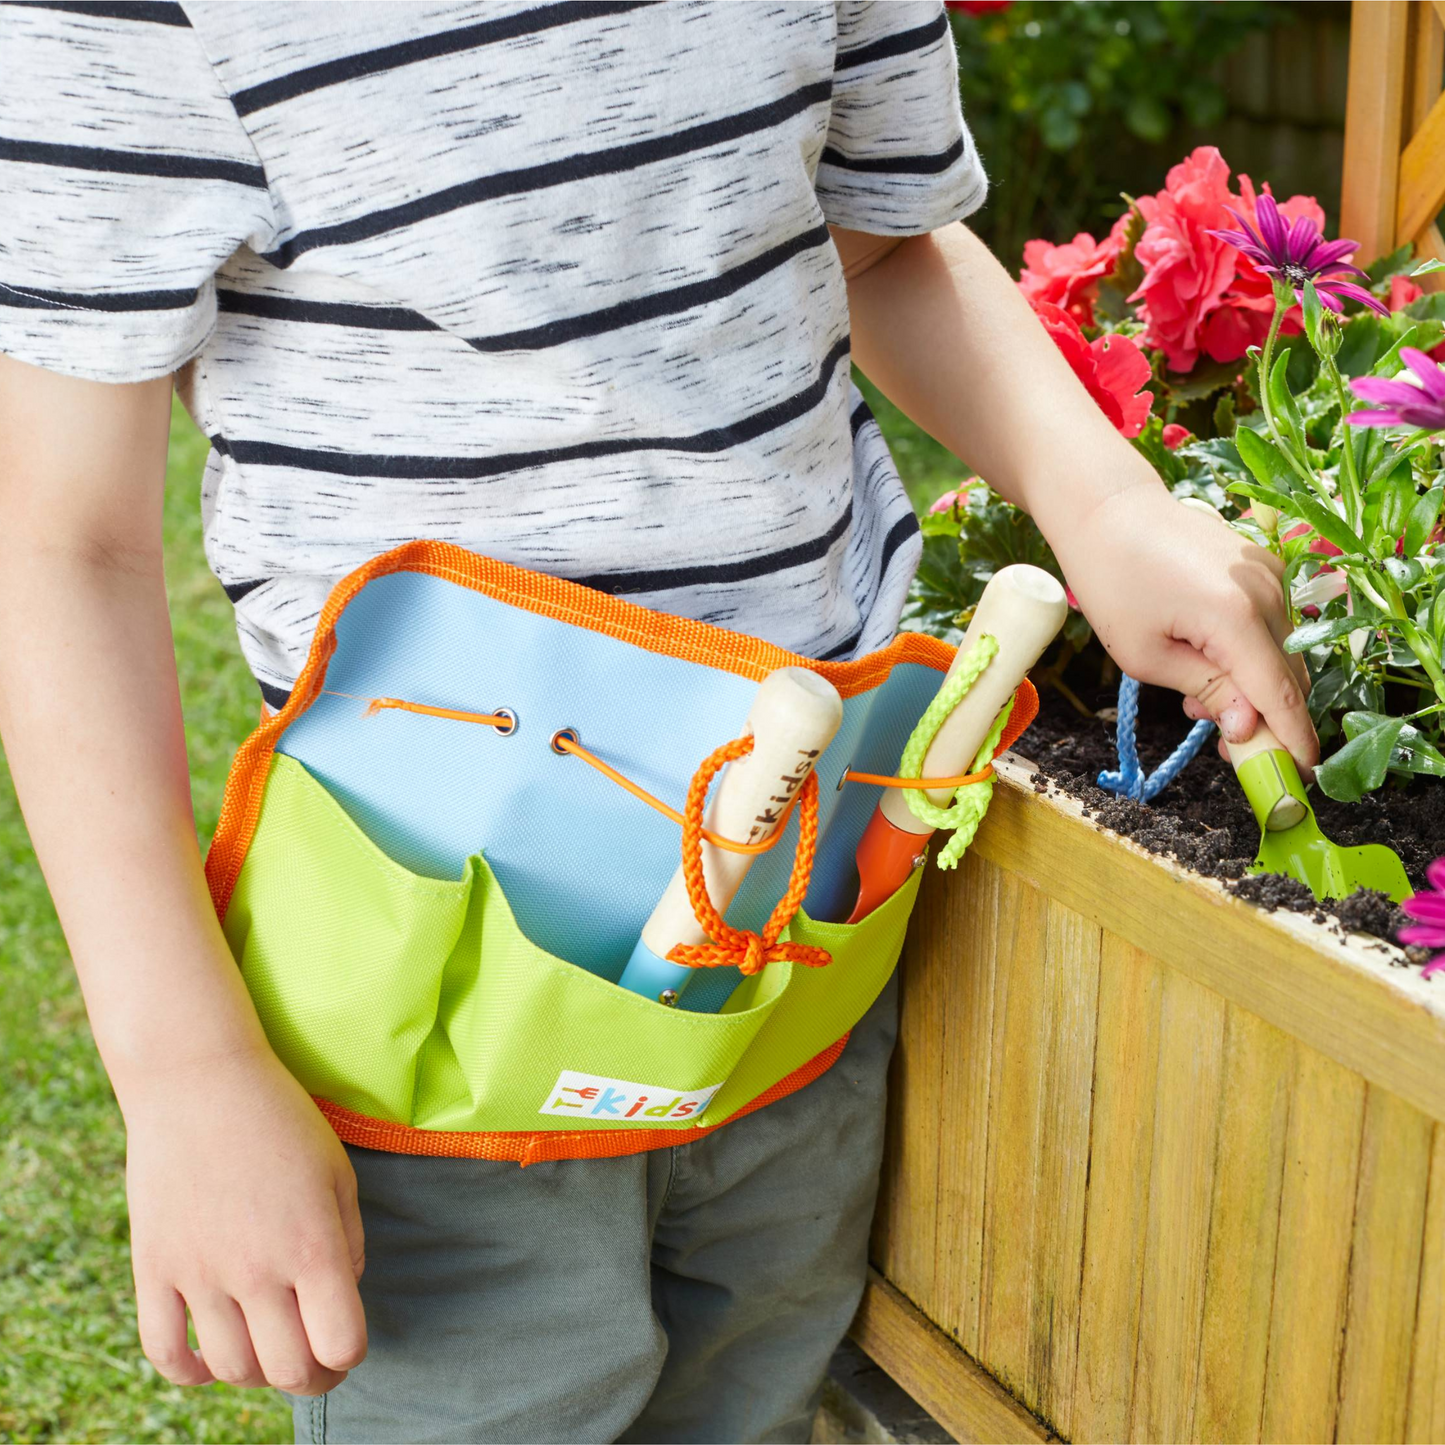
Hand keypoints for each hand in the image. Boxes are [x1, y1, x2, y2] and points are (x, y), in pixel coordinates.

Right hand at [122, 1046, 366, 1394]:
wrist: (200, 1080)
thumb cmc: (282, 1119)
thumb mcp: (336, 1172)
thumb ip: (347, 1242)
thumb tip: (340, 1297)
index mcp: (313, 1244)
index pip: (341, 1344)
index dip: (351, 1353)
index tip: (348, 1340)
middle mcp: (257, 1269)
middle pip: (288, 1369)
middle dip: (311, 1376)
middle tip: (315, 1360)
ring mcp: (200, 1273)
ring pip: (231, 1369)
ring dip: (257, 1373)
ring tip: (269, 1348)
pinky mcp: (154, 1268)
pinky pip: (165, 1352)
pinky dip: (190, 1372)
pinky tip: (211, 1358)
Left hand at [1052, 483, 1317, 773]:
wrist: (1108, 512)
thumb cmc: (1113, 583)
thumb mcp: (1145, 654)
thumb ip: (1205, 691)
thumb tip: (1250, 727)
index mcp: (1236, 615)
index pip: (1280, 693)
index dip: (1292, 739)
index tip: (1296, 777)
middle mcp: (1267, 592)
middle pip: (1287, 676)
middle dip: (1265, 718)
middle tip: (1225, 748)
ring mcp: (1270, 575)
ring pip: (1281, 652)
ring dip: (1252, 686)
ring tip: (1196, 696)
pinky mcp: (1263, 567)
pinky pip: (1272, 625)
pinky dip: (1250, 654)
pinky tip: (1205, 661)